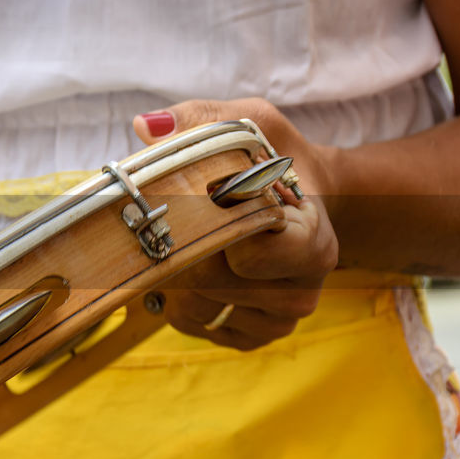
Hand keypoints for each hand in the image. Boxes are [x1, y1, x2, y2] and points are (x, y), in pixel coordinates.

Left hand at [133, 99, 338, 350]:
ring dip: (172, 272)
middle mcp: (300, 291)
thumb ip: (200, 120)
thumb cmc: (274, 159)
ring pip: (193, 307)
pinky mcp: (252, 337)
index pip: (251, 254)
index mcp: (312, 242)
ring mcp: (277, 320)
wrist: (304, 199)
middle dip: (178, 245)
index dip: (212, 227)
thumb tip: (147, 128)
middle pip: (207, 281)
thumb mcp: (251, 123)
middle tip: (170, 215)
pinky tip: (189, 267)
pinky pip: (193, 324)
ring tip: (184, 238)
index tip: (201, 198)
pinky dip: (176, 298)